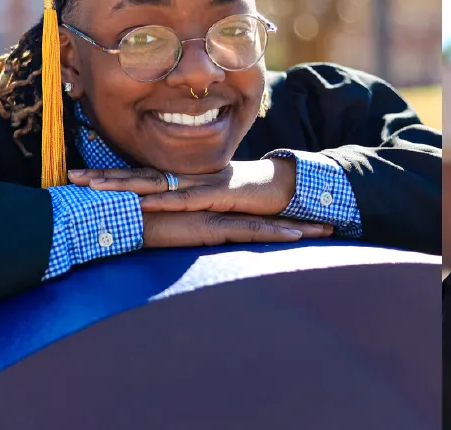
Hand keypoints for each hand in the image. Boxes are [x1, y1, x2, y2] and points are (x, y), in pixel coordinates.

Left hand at [69, 159, 297, 216]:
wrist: (286, 189)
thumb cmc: (247, 200)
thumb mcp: (208, 206)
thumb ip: (183, 209)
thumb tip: (155, 218)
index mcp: (182, 180)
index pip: (138, 177)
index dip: (108, 177)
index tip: (75, 178)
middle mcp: (188, 178)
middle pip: (139, 176)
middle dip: (105, 177)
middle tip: (71, 178)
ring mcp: (203, 184)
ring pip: (158, 183)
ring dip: (126, 186)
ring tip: (96, 188)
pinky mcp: (222, 196)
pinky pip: (190, 198)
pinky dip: (167, 201)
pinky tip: (147, 203)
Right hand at [142, 210, 332, 246]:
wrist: (119, 213)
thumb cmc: (136, 221)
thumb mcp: (168, 227)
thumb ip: (184, 229)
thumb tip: (192, 240)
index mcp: (213, 212)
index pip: (253, 215)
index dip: (281, 216)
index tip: (306, 220)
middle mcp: (221, 211)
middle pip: (269, 217)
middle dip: (301, 220)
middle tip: (331, 223)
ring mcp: (218, 216)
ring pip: (267, 224)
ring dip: (299, 227)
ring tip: (327, 230)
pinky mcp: (210, 226)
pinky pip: (248, 232)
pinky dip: (273, 234)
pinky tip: (296, 237)